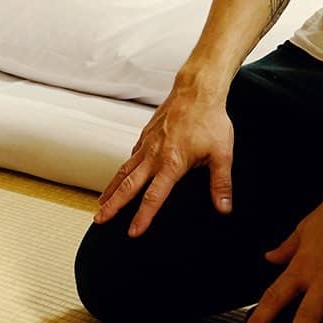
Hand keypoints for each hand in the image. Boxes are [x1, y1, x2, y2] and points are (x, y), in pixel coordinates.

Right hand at [95, 81, 233, 235]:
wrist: (196, 91)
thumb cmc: (211, 121)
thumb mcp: (222, 154)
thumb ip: (221, 183)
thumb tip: (224, 208)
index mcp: (172, 164)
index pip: (154, 197)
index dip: (142, 216)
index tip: (132, 232)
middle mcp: (154, 156)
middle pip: (128, 186)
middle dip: (113, 205)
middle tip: (99, 219)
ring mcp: (146, 145)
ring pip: (124, 171)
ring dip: (111, 189)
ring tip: (101, 203)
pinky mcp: (145, 135)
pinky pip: (130, 157)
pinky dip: (121, 170)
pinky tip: (118, 177)